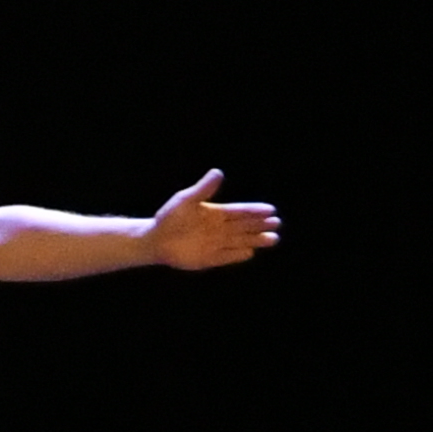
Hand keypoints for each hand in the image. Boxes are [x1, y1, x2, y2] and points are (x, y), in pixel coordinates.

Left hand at [145, 172, 280, 271]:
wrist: (155, 239)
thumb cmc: (169, 217)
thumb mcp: (186, 200)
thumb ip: (203, 189)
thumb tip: (218, 172)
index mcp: (216, 213)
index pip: (240, 211)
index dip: (255, 211)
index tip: (270, 210)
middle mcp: (219, 228)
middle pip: (245, 226)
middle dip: (261, 225)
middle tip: (277, 224)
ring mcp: (216, 243)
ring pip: (240, 241)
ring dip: (255, 240)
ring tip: (273, 239)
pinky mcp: (209, 258)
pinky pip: (227, 256)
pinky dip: (237, 255)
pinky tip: (250, 253)